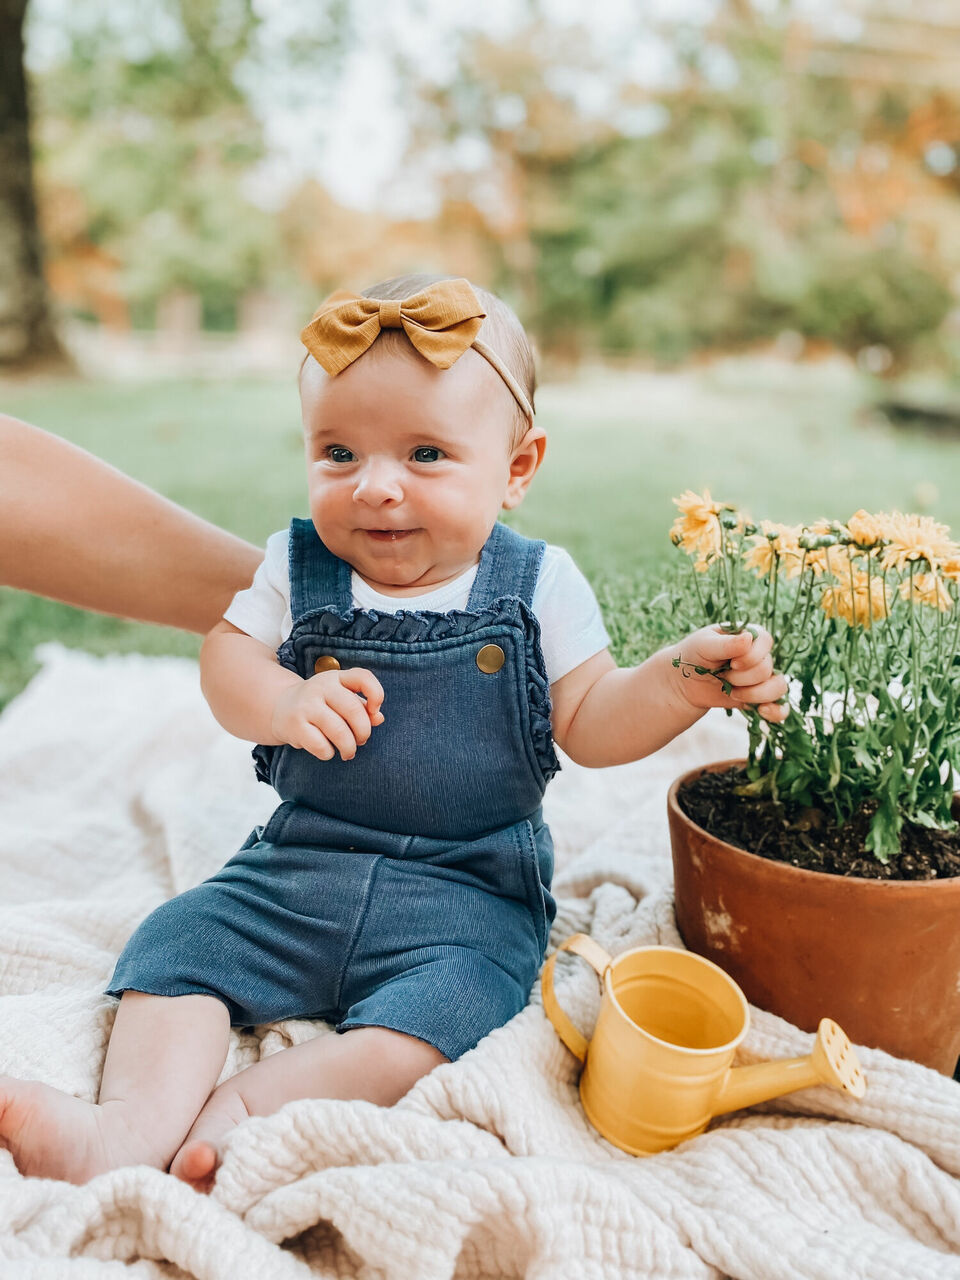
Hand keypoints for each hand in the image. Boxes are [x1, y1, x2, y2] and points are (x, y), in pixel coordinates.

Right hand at [271, 666, 385, 760]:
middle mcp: (320, 687)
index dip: (376, 694)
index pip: (362, 677)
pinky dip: (329, 753)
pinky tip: (327, 751)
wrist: (280, 708)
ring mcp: (306, 706)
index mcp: (336, 677)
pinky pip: (322, 746)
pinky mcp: (295, 726)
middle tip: (361, 741)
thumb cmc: (321, 705)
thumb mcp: (341, 699)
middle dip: (364, 733)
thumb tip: (379, 718)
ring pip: (339, 732)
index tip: (375, 711)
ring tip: (348, 752)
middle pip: (354, 711)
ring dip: (349, 748)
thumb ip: (362, 707)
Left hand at [670, 624, 788, 722]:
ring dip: (753, 694)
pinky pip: (780, 708)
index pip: (765, 641)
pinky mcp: (762, 697)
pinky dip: (776, 712)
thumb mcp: (703, 645)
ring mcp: (764, 677)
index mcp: (750, 635)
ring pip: (778, 687)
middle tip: (723, 676)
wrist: (686, 681)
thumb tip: (749, 638)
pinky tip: (762, 712)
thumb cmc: (694, 655)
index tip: (731, 664)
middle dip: (741, 678)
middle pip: (767, 669)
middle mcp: (762, 655)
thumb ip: (726, 644)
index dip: (751, 656)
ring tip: (732, 693)